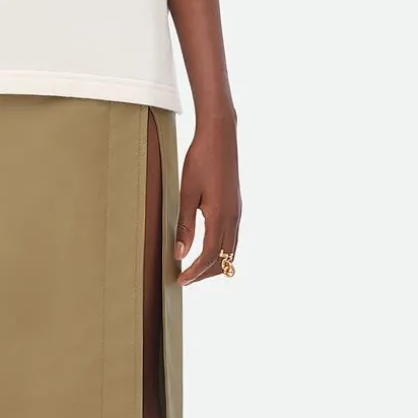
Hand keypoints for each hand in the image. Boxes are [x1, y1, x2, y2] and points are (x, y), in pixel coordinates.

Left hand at [173, 116, 240, 285]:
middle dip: (205, 273)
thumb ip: (185, 226)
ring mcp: (237, 212)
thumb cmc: (201, 160)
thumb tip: (180, 253)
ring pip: (231, 250)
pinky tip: (208, 248)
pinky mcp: (236, 206)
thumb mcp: (187, 193)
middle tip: (185, 279)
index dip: (195, 272)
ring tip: (194, 268)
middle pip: (224, 259)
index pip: (210, 256)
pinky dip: (221, 250)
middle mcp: (233, 217)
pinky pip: (232, 237)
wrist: (220, 136)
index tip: (181, 281)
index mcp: (220, 216)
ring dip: (215, 263)